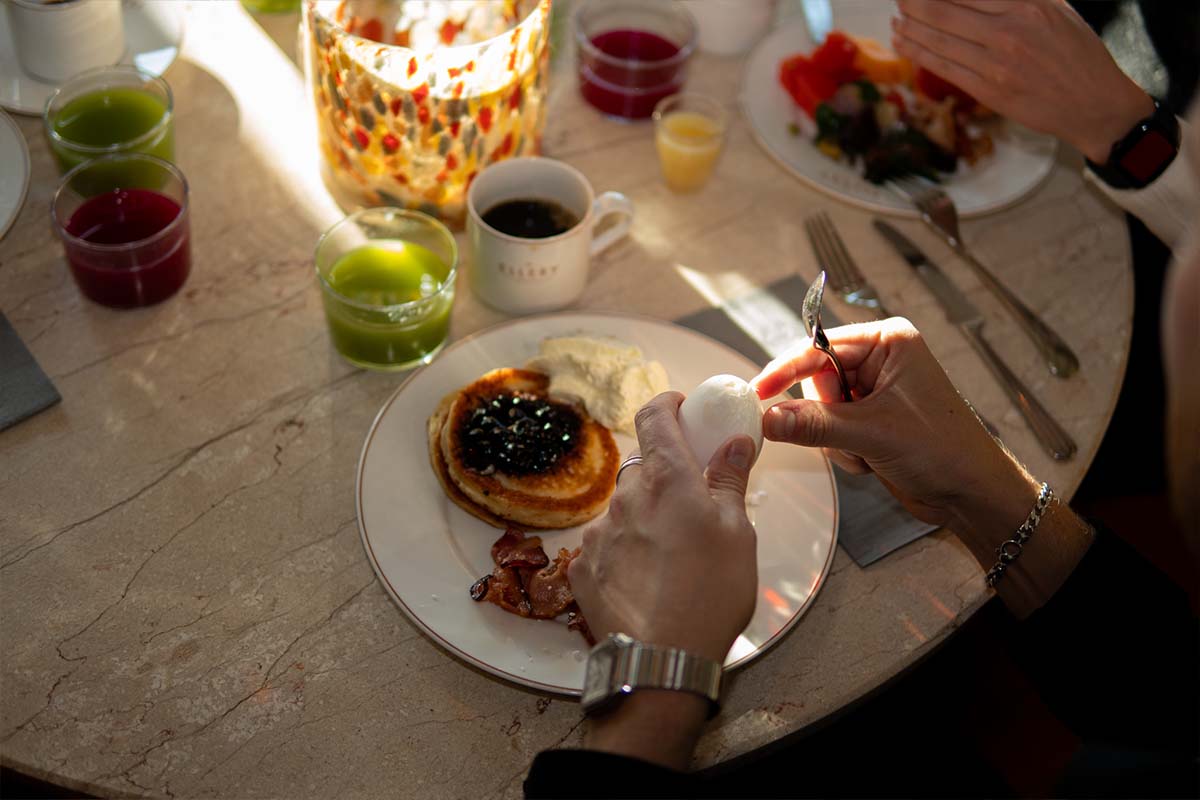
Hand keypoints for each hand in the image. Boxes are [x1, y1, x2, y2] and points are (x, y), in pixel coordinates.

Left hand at [569, 393, 757, 664]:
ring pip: (622, 507)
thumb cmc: (710, 594)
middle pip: (640, 466)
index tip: (680, 408)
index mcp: (667, 479)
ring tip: (672, 553)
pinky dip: (624, 549)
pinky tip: (646, 576)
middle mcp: (625, 498)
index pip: (653, 416)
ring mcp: (598, 532)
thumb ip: (730, 480)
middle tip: (690, 498)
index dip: (666, 405)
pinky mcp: (582, 566)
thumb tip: (735, 443)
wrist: (662, 659)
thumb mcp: (738, 533)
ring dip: (644, 516)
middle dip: (664, 473)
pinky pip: (605, 543)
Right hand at [752, 319, 1037, 540]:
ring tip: (868, 451)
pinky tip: (871, 459)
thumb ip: (815, 424)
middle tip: (846, 435)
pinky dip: (843, 449)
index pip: (820, 346)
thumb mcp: (873, 433)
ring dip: (835, 438)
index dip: (787, 370)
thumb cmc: (944, 450)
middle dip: (825, 414)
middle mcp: (881, 361)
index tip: (758, 391)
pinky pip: (830, 429)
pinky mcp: (870, 419)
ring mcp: (875, 391)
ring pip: (820, 409)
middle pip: (816, 378)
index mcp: (888, 343)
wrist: (971, 493)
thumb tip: (767, 418)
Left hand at [892, 0, 1154, 162]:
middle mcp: (1008, 31)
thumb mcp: (1055, 8)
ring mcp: (995, 63)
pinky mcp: (987, 89)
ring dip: (910, 28)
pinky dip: (918, 53)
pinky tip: (903, 43)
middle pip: (943, 11)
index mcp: (1027, 4)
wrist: (1093, 103)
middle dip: (914, 3)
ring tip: (896, 20)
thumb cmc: (1077, 52)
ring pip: (938, 40)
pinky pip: (943, 67)